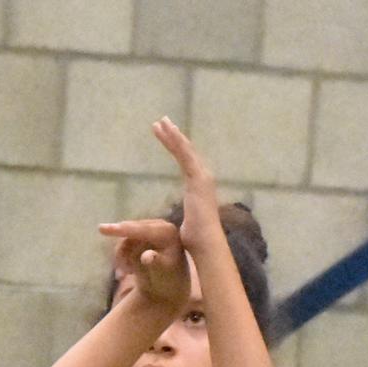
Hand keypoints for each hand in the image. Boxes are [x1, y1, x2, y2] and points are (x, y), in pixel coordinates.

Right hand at [97, 216, 186, 308]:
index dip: (122, 230)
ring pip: (124, 238)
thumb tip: (146, 256)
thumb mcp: (162, 274)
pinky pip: (122, 242)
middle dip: (123, 252)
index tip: (101, 229)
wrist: (166, 288)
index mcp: (168, 232)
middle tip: (121, 275)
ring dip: (122, 256)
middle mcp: (159, 225)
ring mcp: (149, 229)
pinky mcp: (140, 235)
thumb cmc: (167, 281)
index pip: (142, 230)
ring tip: (127, 274)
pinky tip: (129, 271)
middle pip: (130, 231)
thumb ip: (155, 263)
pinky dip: (122, 257)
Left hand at [150, 116, 222, 250]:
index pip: (186, 163)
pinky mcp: (198, 177)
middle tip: (162, 121)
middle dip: (174, 136)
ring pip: (185, 149)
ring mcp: (202, 176)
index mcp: (199, 187)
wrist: (206, 244)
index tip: (166, 137)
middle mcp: (203, 178)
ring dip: (173, 134)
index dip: (177, 148)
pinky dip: (176, 141)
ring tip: (160, 121)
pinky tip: (166, 130)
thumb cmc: (197, 240)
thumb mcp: (189, 223)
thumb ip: (189, 217)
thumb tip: (187, 225)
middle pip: (186, 151)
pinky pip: (184, 154)